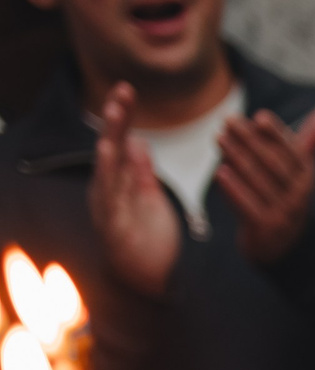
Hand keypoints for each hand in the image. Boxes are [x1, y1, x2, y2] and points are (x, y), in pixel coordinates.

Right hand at [89, 83, 178, 296]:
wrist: (151, 280)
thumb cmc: (148, 238)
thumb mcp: (149, 197)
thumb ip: (141, 170)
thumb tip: (136, 141)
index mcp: (118, 182)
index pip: (119, 142)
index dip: (122, 117)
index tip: (127, 90)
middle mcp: (108, 190)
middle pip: (110, 148)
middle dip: (115, 120)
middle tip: (122, 92)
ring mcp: (108, 208)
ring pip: (107, 170)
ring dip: (111, 141)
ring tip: (115, 116)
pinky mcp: (115, 227)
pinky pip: (110, 199)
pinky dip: (110, 177)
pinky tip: (109, 157)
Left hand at [215, 102, 314, 266]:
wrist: (284, 243)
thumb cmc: (287, 193)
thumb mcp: (301, 167)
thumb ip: (314, 138)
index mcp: (307, 176)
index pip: (293, 151)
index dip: (276, 134)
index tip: (259, 117)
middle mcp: (299, 194)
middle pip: (273, 163)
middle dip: (250, 140)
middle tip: (228, 120)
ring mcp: (283, 213)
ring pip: (258, 181)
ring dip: (237, 157)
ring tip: (218, 137)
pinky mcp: (266, 228)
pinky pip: (248, 206)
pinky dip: (234, 189)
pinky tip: (220, 172)